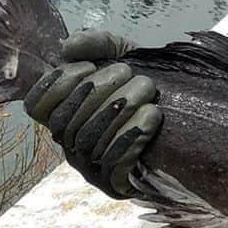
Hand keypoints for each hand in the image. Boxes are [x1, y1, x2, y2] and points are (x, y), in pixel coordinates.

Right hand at [23, 30, 161, 198]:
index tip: (88, 66)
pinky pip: (113, 166)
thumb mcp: (122, 54)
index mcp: (66, 114)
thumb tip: (67, 47)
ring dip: (120, 110)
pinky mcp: (115, 184)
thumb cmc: (145, 81)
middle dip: (98, 91)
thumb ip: (95, 43)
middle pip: (66, 122)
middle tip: (129, 71)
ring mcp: (90, 167)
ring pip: (91, 142)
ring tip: (147, 88)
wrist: (189, 112)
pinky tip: (152, 115)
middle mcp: (71, 143)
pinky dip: (131, 137)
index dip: (55, 85)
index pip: (37, 107)